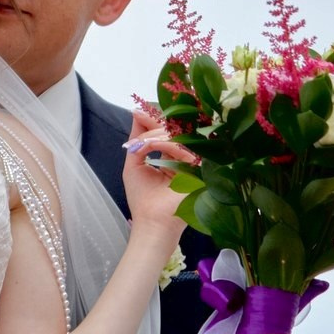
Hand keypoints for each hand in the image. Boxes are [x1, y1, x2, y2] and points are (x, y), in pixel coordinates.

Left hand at [120, 111, 195, 258]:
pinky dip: (164, 143)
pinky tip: (150, 147)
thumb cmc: (142, 198)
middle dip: (154, 124)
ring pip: (178, 136)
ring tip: (142, 144)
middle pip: (174, 130)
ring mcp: (194, 163)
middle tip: (139, 121)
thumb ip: (137, 140)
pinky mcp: (199, 168)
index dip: (153, 121)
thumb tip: (137, 113)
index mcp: (172, 158)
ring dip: (155, 136)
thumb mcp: (134, 164)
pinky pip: (184, 147)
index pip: (166, 133)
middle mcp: (185, 159)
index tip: (138, 111)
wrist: (152, 222)